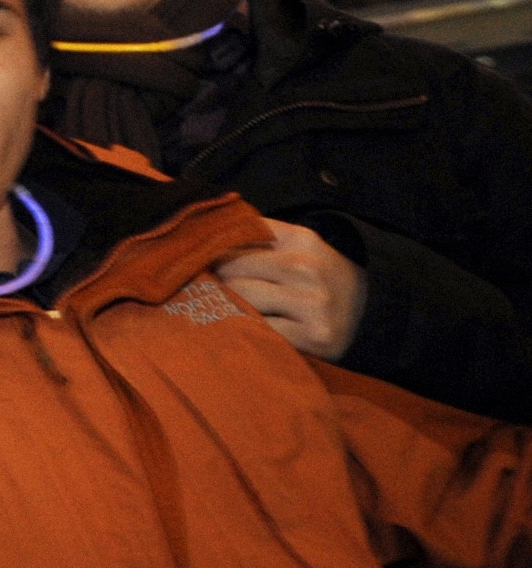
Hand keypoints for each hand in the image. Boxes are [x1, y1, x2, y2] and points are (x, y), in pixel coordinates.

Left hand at [217, 220, 368, 362]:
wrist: (372, 314)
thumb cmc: (321, 278)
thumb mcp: (298, 246)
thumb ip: (257, 235)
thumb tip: (203, 231)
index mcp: (300, 239)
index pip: (236, 237)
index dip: (210, 250)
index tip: (196, 260)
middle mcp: (306, 268)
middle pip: (230, 268)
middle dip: (213, 278)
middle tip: (203, 288)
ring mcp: (311, 303)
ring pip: (239, 298)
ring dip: (223, 305)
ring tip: (219, 308)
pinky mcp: (312, 336)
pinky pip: (258, 330)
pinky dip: (244, 330)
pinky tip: (242, 329)